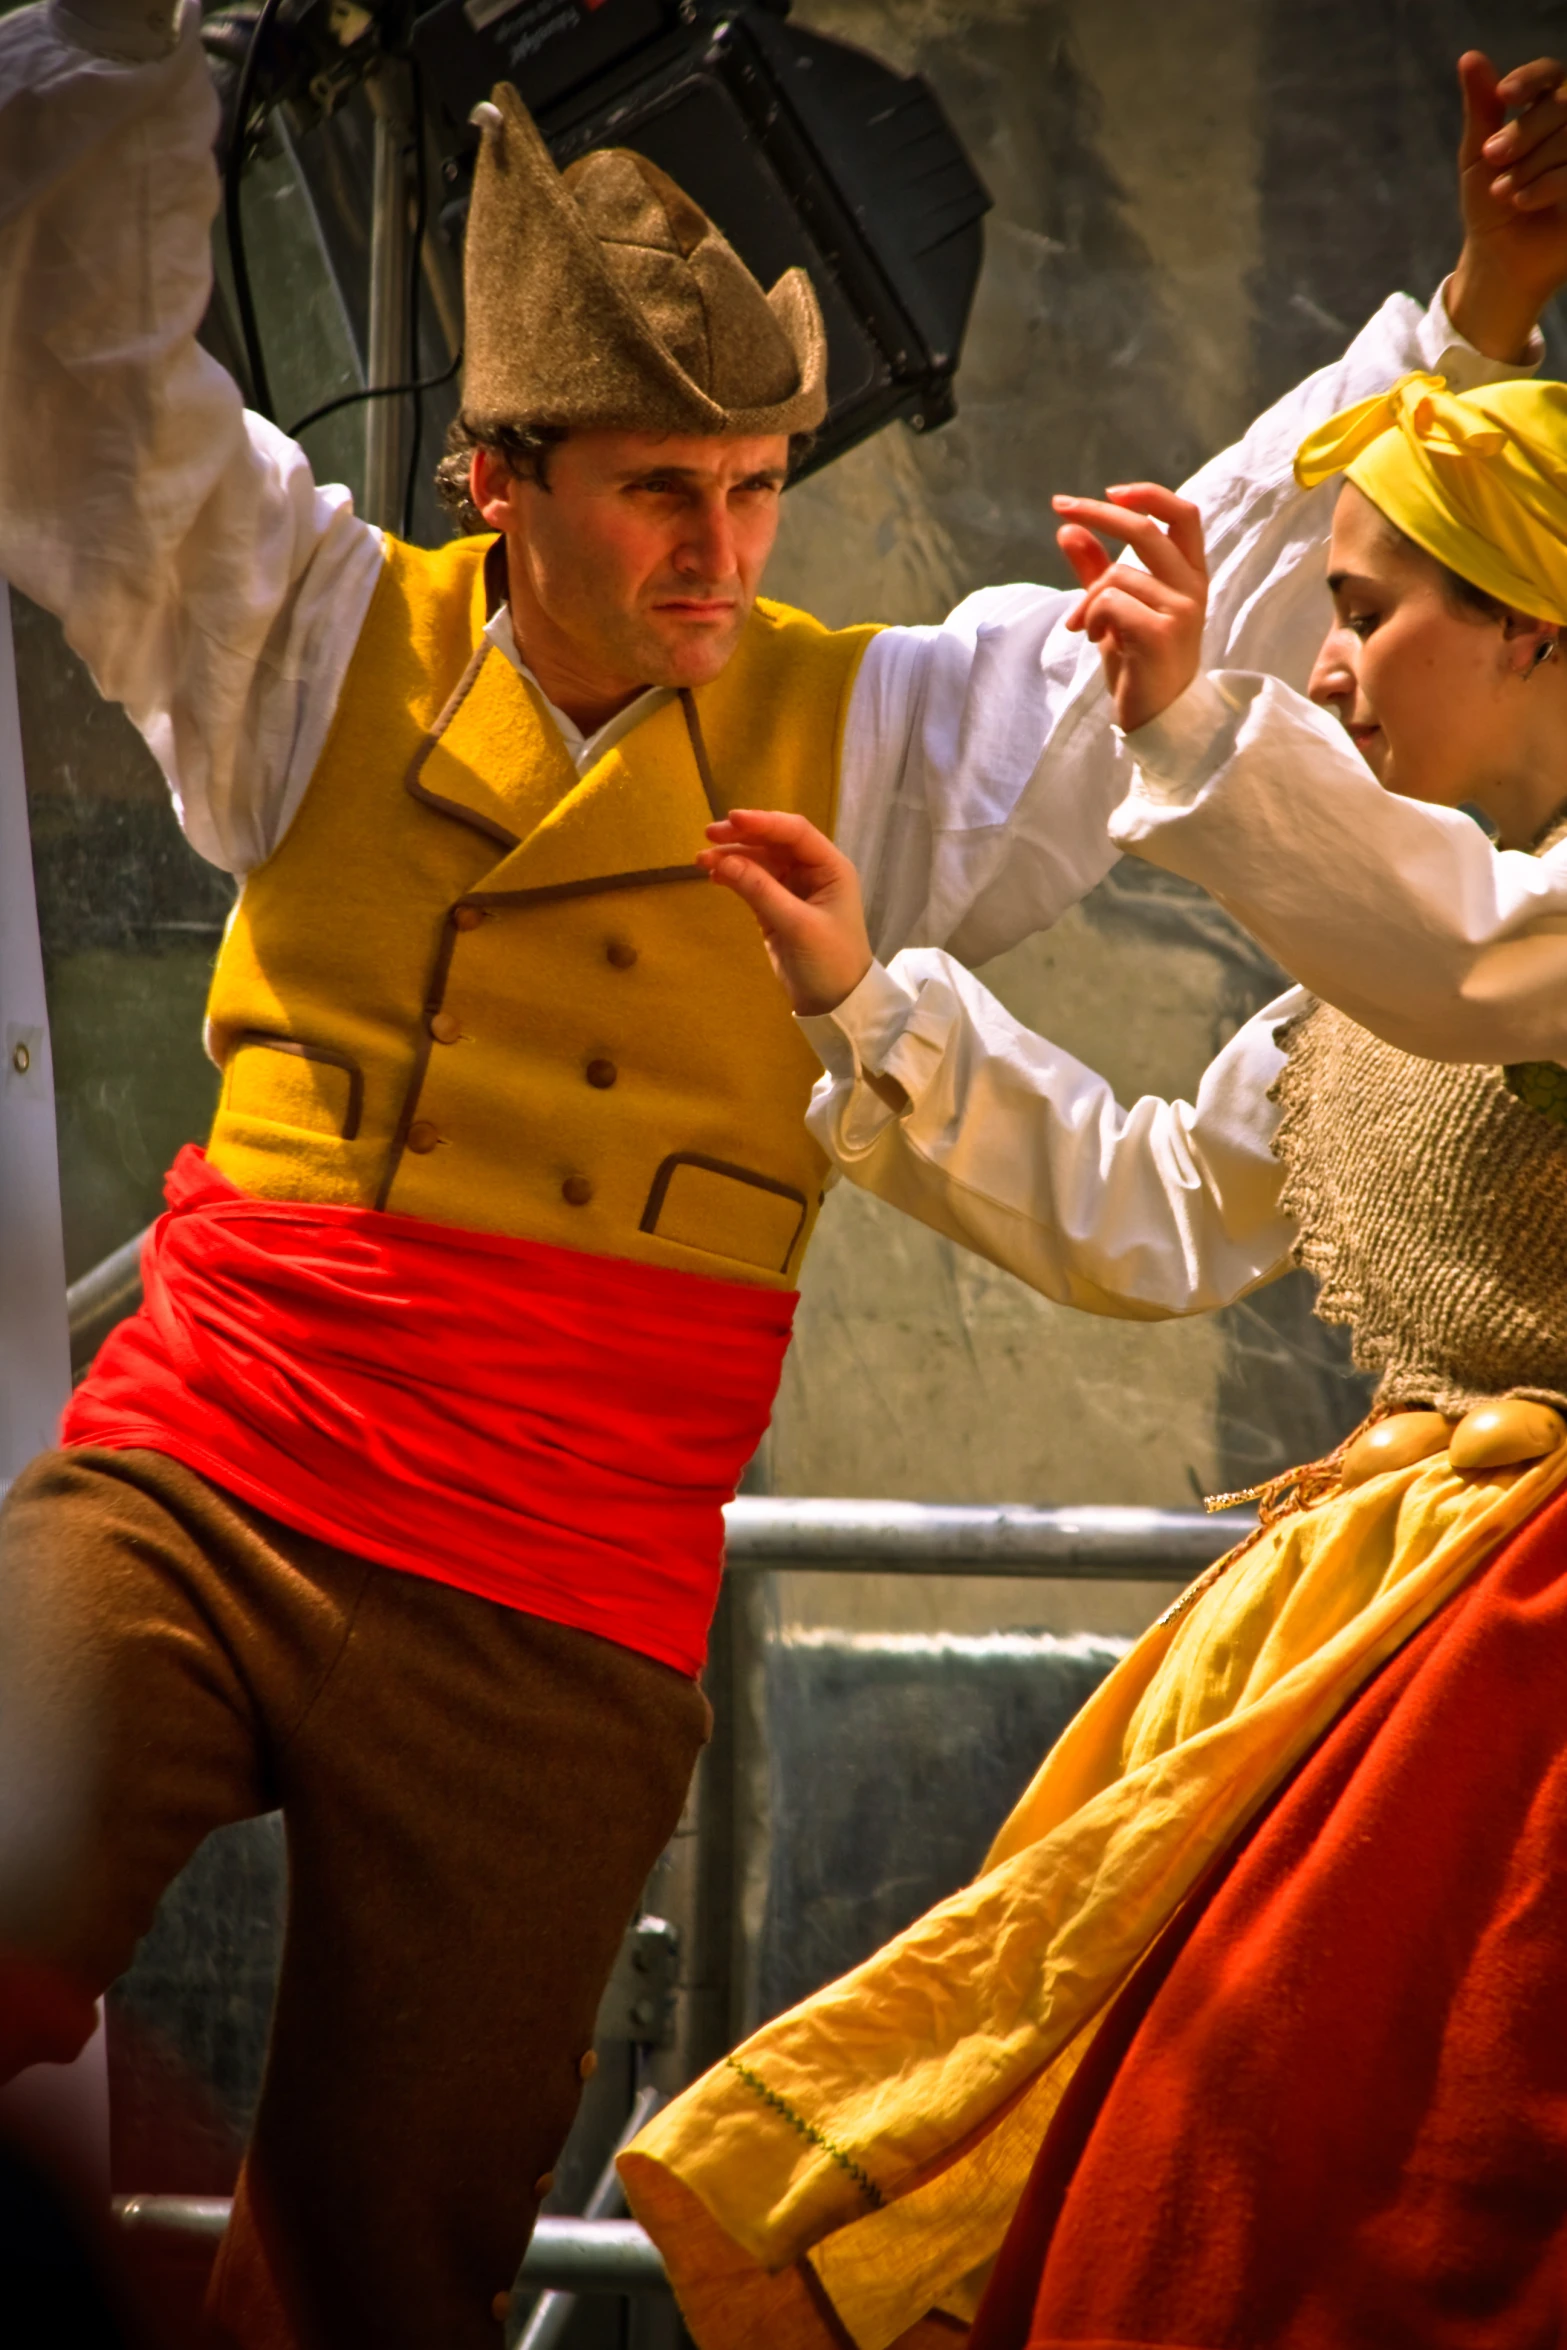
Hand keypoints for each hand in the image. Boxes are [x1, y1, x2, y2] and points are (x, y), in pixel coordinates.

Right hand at [697, 811, 872, 1016]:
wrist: (836, 1005)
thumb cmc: (829, 962)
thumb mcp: (798, 926)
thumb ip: (762, 891)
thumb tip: (723, 861)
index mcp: (830, 867)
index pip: (795, 832)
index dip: (763, 822)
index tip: (731, 820)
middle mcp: (812, 871)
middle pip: (773, 842)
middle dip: (742, 837)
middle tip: (707, 836)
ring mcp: (793, 888)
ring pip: (759, 861)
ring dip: (732, 857)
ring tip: (701, 861)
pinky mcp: (776, 907)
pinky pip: (752, 883)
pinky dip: (734, 877)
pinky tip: (715, 876)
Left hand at [1052, 484, 1207, 733]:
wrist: (1156, 717)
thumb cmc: (1139, 662)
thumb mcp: (1115, 608)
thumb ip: (1095, 569)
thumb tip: (1067, 529)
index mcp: (1190, 575)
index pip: (1183, 515)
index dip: (1148, 495)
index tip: (1109, 492)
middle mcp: (1193, 587)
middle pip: (1146, 529)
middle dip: (1098, 513)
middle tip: (1060, 508)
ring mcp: (1181, 610)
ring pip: (1116, 575)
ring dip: (1086, 600)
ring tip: (1085, 628)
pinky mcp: (1162, 633)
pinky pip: (1110, 602)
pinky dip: (1090, 617)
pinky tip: (1095, 639)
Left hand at [1449, 51, 1566, 360]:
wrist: (1500, 259)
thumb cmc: (1490, 206)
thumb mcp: (1479, 156)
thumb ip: (1481, 108)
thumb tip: (1470, 57)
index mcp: (1547, 109)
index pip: (1550, 75)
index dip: (1530, 80)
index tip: (1503, 97)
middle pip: (1563, 104)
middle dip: (1525, 132)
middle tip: (1493, 157)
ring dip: (1532, 163)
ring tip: (1504, 193)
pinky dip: (1549, 183)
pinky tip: (1523, 201)